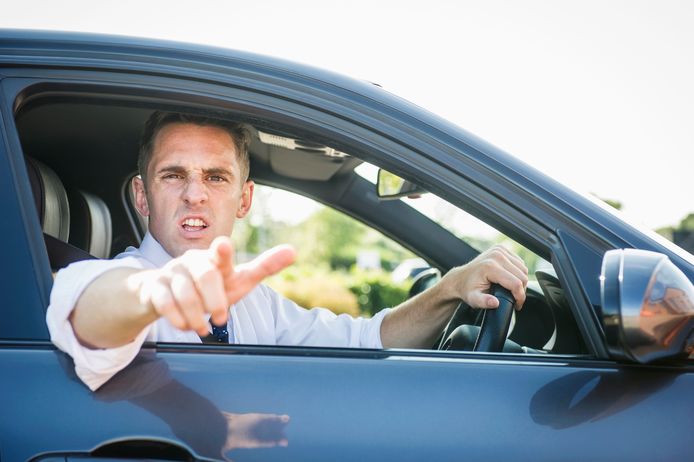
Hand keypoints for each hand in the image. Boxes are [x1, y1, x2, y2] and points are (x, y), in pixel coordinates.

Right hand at [135, 237, 295, 334]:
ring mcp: (172, 273)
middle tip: (221, 317)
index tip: (223, 247)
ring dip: (197, 315)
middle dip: (215, 301)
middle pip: (206, 276)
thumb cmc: (208, 286)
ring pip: (184, 293)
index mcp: (215, 258)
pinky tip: (186, 325)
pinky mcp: (154, 288)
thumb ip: (264, 266)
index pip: (222, 253)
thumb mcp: (237, 279)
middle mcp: (193, 261)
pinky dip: (178, 319)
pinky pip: (164, 303)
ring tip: (203, 327)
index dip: (223, 252)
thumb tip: (293, 251)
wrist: (163, 294)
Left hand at [442, 245, 527, 309]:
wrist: (461, 278)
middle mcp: (496, 255)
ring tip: (513, 290)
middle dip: (521, 290)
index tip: (517, 305)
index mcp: (490, 266)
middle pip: (522, 276)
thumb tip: (495, 303)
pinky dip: (519, 272)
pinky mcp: (501, 248)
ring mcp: (499, 250)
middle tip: (515, 299)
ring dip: (521, 281)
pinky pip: (519, 262)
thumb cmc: (467, 289)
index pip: (516, 283)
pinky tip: (511, 279)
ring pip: (523, 268)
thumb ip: (484, 302)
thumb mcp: (473, 299)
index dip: (520, 297)